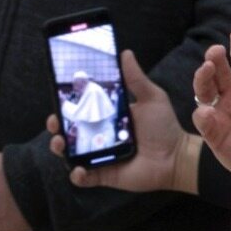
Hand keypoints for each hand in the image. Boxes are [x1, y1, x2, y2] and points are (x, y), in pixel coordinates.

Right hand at [50, 48, 198, 194]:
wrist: (176, 157)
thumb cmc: (163, 127)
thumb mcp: (151, 98)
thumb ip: (136, 78)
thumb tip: (125, 53)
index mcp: (106, 117)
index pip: (80, 110)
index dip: (65, 106)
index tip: (58, 100)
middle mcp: (99, 136)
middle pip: (69, 132)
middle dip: (56, 128)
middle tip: (54, 124)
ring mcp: (99, 156)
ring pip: (70, 154)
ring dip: (60, 149)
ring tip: (60, 144)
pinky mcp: (104, 175)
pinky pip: (83, 177)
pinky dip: (77, 175)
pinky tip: (79, 170)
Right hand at [193, 27, 230, 214]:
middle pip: (218, 71)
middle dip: (215, 58)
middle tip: (215, 52)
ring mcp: (220, 112)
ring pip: (204, 89)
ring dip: (203, 78)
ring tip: (207, 70)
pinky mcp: (213, 133)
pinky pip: (203, 120)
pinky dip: (203, 114)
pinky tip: (208, 110)